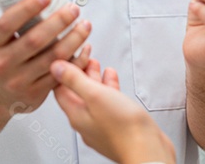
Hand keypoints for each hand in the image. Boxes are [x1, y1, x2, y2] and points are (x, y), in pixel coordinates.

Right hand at [0, 0, 92, 115]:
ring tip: (84, 26)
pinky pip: (61, 73)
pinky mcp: (34, 93)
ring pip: (53, 57)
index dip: (27, 8)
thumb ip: (17, 23)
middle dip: (59, 22)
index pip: (7, 23)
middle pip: (35, 40)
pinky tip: (84, 47)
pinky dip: (77, 59)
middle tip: (73, 10)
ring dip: (74, 39)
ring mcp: (18, 80)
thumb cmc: (4, 59)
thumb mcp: (0, 40)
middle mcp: (2, 63)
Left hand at [51, 59, 175, 163]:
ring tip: (95, 63)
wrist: (148, 150)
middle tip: (82, 56)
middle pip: (76, 92)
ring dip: (93, 78)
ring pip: (92, 97)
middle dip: (79, 71)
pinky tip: (112, 79)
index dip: (62, 70)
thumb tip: (56, 67)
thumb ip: (74, 80)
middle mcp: (86, 121)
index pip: (60, 89)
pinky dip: (108, 87)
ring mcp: (101, 124)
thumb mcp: (95, 95)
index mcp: (76, 114)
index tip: (69, 54)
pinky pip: (107, 102)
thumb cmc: (124, 129)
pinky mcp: (116, 125)